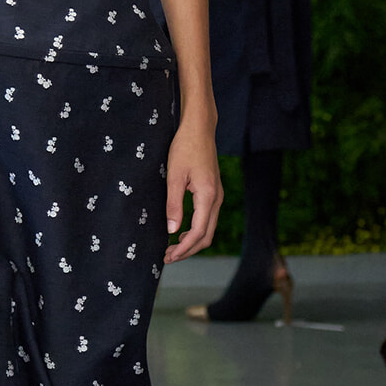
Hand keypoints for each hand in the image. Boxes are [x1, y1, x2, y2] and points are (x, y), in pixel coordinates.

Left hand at [163, 115, 222, 261]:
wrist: (199, 129)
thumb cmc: (185, 148)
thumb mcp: (174, 176)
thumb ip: (174, 204)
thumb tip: (172, 230)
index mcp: (208, 196)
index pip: (198, 233)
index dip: (184, 249)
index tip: (168, 256)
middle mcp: (217, 199)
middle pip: (206, 236)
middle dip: (188, 250)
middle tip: (167, 257)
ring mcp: (217, 196)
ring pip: (208, 229)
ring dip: (192, 242)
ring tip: (172, 248)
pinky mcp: (213, 192)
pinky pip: (207, 219)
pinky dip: (195, 231)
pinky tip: (181, 232)